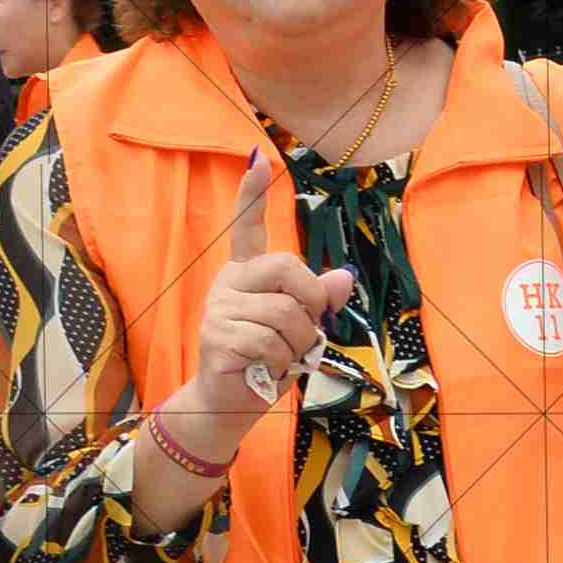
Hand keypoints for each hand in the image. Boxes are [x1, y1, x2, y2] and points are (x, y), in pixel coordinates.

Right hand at [159, 155, 352, 469]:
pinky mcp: (217, 338)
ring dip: (299, 343)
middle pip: (288, 269)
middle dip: (313, 302)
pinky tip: (265, 369)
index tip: (258, 160)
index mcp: (246, 274)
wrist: (229, 403)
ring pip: (286, 313)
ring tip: (282, 357)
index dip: (252, 195)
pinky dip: (282, 362)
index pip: (246, 228)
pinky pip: (272, 342)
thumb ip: (318, 302)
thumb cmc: (266, 361)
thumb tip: (344, 277)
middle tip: (307, 330)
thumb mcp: (300, 328)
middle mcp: (228, 284)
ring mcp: (219, 309)